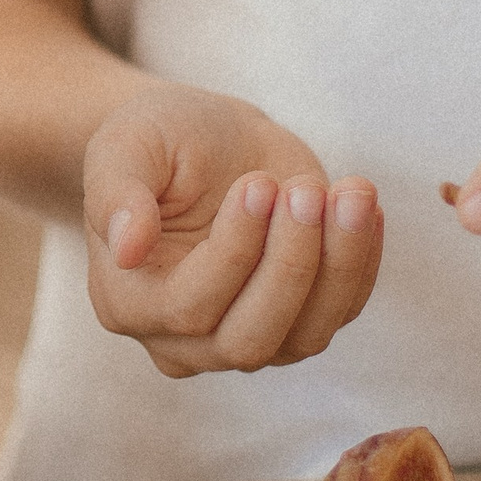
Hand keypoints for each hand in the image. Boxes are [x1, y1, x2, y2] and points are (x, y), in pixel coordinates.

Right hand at [83, 84, 382, 374]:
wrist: (203, 139)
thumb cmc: (157, 139)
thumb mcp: (124, 146)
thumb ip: (116, 192)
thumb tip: (125, 248)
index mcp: (126, 302)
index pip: (187, 307)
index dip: (233, 253)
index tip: (258, 184)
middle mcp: (181, 339)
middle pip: (248, 340)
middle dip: (289, 265)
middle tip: (305, 191)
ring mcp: (244, 341)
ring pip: (303, 337)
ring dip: (337, 266)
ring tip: (350, 193)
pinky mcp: (298, 322)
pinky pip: (340, 314)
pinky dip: (360, 265)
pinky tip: (364, 209)